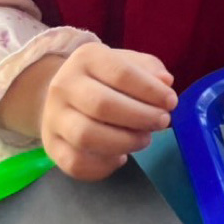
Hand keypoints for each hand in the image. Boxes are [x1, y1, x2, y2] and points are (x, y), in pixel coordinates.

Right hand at [39, 43, 176, 180]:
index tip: (171, 102)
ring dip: (124, 142)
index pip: (121, 73)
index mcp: (86, 58)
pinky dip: (104, 166)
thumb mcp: (126, 62)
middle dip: (140, 117)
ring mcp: (54, 117)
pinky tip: (121, 157)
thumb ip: (149, 69)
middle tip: (162, 122)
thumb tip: (165, 83)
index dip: (150, 90)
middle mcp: (63, 85)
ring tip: (144, 139)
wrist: (62, 94)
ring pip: (87, 136)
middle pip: (102, 105)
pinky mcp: (51, 147)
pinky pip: (76, 163)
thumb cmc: (104, 78)